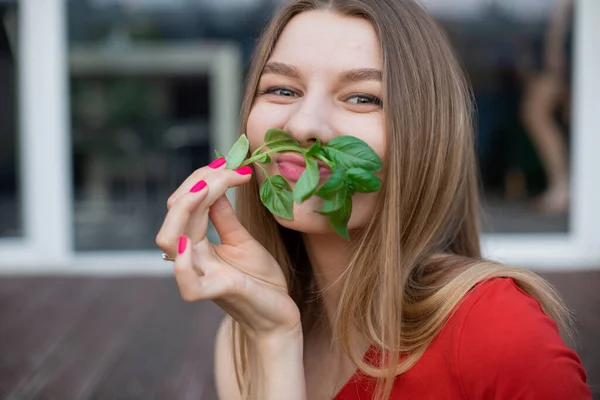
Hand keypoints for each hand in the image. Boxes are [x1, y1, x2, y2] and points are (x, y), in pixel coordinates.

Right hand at [156, 159, 300, 339]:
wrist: (279, 313)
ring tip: (211, 187)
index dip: (203, 178)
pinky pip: (187, 283)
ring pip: (170, 239)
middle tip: (231, 168)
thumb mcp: (242, 239)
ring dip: (186, 207)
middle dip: (199, 183)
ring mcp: (200, 273)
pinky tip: (191, 240)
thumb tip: (211, 183)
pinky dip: (182, 262)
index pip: (185, 203)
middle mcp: (191, 256)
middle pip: (174, 213)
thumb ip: (222, 215)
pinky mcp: (216, 291)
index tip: (233, 163)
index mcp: (196, 242)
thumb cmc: (260, 279)